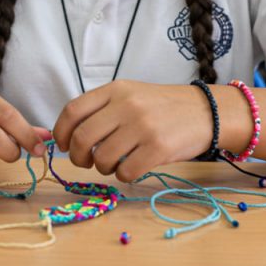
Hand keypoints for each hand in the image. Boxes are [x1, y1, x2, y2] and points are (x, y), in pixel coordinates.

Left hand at [52, 80, 212, 182]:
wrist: (205, 111)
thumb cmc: (162, 107)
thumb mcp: (131, 95)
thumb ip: (103, 109)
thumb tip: (69, 137)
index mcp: (116, 90)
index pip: (73, 110)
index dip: (61, 132)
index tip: (63, 145)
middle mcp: (127, 105)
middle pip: (82, 137)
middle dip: (77, 157)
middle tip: (85, 162)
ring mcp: (143, 126)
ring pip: (102, 159)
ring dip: (102, 168)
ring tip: (114, 163)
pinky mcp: (158, 148)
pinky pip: (125, 172)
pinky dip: (122, 176)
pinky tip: (131, 168)